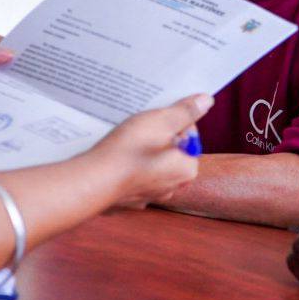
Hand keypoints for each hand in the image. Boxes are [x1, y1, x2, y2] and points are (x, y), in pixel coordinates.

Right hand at [88, 94, 209, 207]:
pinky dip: (127, 168)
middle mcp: (173, 186)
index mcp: (187, 168)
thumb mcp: (161, 121)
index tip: (155, 118)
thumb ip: (186, 112)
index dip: (172, 122)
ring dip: (142, 152)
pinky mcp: (130, 198)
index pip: (189, 136)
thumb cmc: (129, 150)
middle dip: (157, 137)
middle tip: (139, 128)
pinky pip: (133, 176)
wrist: (92, 181)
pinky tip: (116, 159)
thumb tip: (206, 101)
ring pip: (152, 163)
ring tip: (125, 142)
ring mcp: (150, 195)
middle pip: (171, 150)